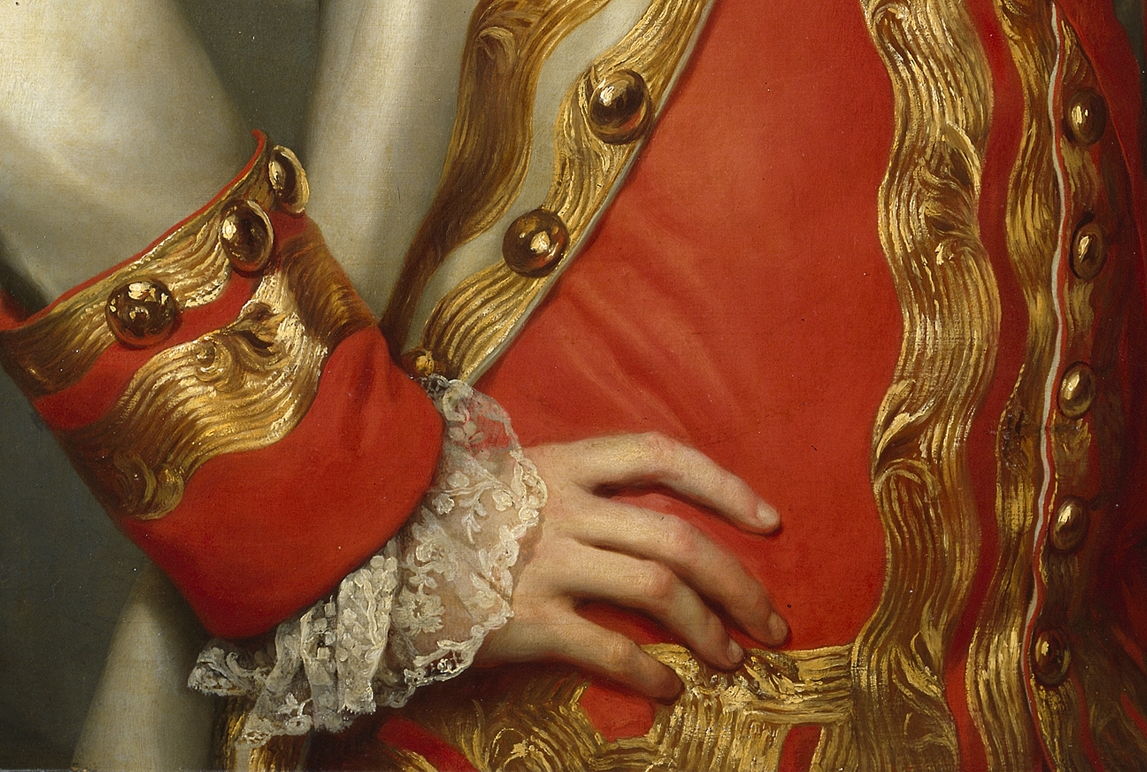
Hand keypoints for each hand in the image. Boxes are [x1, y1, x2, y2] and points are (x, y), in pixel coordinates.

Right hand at [473, 432, 789, 703]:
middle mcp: (564, 508)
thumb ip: (575, 487)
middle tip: (773, 621)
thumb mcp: (515, 478)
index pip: (661, 456)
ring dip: (708, 630)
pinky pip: (606, 648)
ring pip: (657, 591)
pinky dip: (647, 672)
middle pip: (677, 539)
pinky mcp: (527, 621)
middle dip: (737, 582)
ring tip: (732, 659)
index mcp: (565, 463)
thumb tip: (645, 511)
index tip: (769, 520)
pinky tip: (669, 690)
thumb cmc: (450, 516)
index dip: (721, 484)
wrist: (373, 551)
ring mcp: (547, 564)